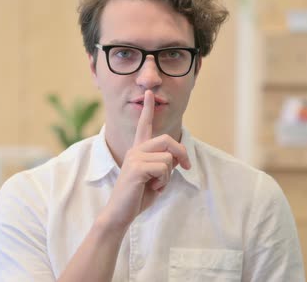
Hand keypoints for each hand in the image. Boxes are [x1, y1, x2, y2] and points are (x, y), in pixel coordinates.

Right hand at [100, 90, 190, 229]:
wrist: (121, 212)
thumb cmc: (138, 196)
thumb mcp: (157, 177)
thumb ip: (166, 164)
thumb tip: (178, 156)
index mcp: (138, 150)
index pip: (144, 125)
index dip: (147, 109)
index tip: (149, 93)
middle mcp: (135, 150)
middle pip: (168, 140)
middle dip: (182, 154)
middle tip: (186, 167)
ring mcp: (135, 157)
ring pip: (168, 159)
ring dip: (168, 176)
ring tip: (156, 184)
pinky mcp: (136, 168)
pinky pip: (164, 169)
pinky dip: (163, 182)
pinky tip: (151, 188)